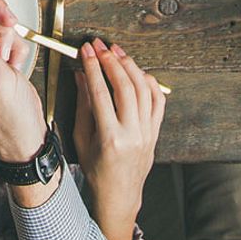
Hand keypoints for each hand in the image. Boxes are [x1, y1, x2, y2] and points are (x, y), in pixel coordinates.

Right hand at [73, 39, 164, 239]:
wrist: (119, 194)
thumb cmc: (96, 169)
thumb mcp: (82, 137)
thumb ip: (83, 104)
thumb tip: (82, 75)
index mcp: (111, 137)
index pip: (101, 92)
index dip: (92, 67)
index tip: (86, 50)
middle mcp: (133, 134)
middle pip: (125, 88)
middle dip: (111, 62)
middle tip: (100, 46)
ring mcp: (147, 134)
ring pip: (144, 91)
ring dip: (130, 67)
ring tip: (117, 52)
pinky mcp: (155, 133)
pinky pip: (158, 103)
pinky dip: (150, 83)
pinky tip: (138, 71)